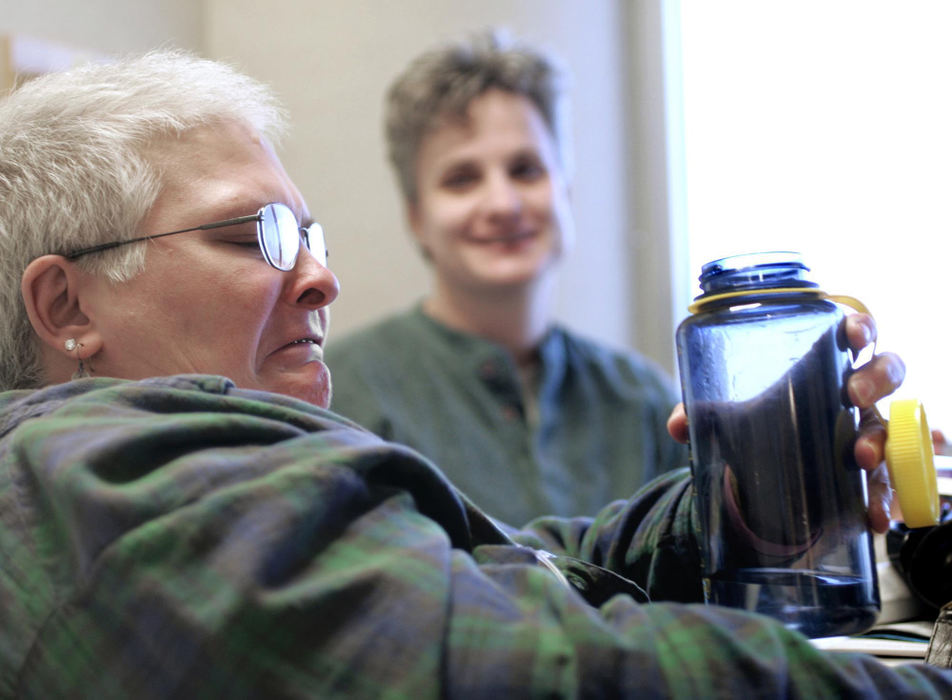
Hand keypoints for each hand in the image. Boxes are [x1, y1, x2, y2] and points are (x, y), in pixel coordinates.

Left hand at [667, 312, 905, 533]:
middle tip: (853, 395)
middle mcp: (856, 394)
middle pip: (886, 372)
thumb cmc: (763, 422)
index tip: (852, 334)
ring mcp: (868, 431)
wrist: (768, 471)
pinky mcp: (870, 473)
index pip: (855, 333)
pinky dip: (884, 499)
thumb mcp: (733, 415)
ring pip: (893, 427)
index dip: (861, 326)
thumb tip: (678, 425)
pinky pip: (888, 482)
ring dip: (883, 441)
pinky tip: (874, 515)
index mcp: (827, 364)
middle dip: (876, 378)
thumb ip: (705, 415)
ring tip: (862, 458)